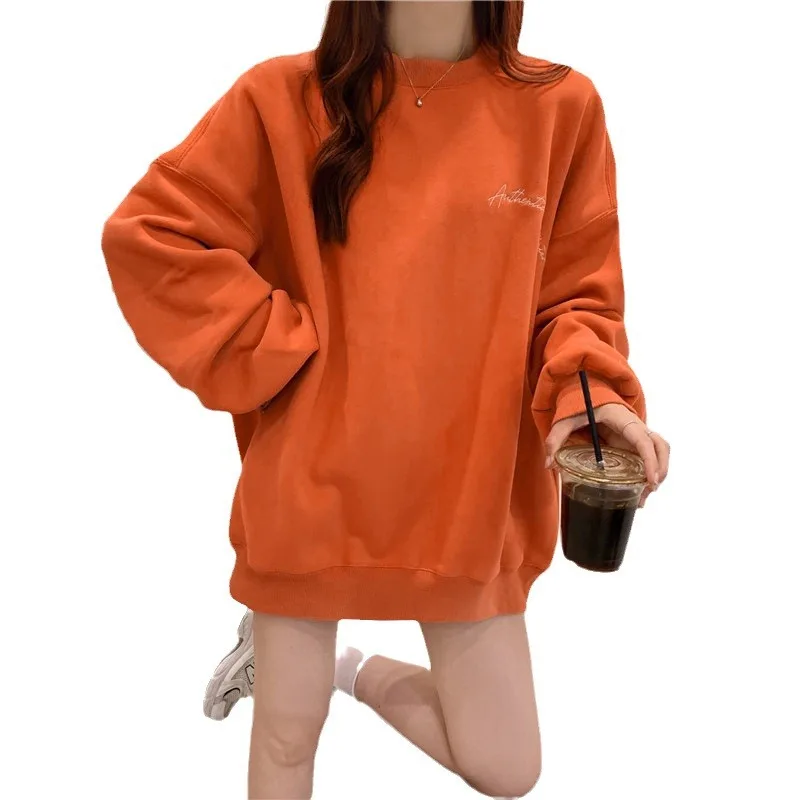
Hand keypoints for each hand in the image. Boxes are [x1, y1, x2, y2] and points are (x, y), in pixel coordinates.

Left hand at [544, 403, 669, 507]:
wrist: (588, 396)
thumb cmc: (580, 405)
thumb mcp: (565, 419)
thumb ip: (555, 438)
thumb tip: (549, 463)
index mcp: (622, 419)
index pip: (643, 440)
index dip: (650, 461)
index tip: (650, 480)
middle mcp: (635, 426)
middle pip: (660, 446)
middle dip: (660, 468)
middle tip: (650, 489)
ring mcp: (636, 435)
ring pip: (659, 452)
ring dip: (658, 473)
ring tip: (643, 497)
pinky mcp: (633, 443)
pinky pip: (648, 457)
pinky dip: (648, 473)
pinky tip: (639, 492)